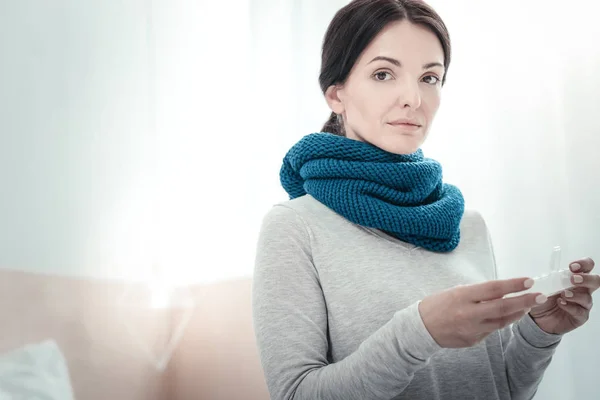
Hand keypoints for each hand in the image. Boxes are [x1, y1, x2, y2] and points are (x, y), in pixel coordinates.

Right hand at [419, 277, 543, 347]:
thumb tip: (500, 291)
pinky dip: (499, 322)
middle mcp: (469, 314)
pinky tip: (504, 317)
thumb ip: (477, 293)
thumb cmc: (436, 305)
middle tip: (539, 296)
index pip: (493, 289)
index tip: (528, 281)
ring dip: (516, 313)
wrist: (420, 328)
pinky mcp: (473, 341)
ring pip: (501, 321)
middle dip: (524, 301)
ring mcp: (472, 329)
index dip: (513, 285)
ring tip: (526, 306)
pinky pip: (491, 331)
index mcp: (462, 297)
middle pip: (503, 307)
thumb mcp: (454, 291)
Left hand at [529, 257, 598, 334]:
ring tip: (563, 294)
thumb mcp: (541, 285)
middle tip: (573, 279)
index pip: (587, 267)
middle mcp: (582, 290)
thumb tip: (541, 274)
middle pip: (595, 281)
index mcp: (575, 278)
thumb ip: (546, 278)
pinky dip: (570, 306)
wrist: (538, 318)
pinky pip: (580, 311)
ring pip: (587, 298)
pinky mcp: (580, 317)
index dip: (584, 264)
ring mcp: (582, 304)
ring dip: (575, 294)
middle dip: (586, 279)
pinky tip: (561, 303)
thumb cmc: (543, 298)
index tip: (572, 266)